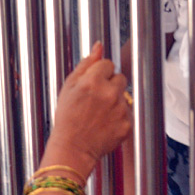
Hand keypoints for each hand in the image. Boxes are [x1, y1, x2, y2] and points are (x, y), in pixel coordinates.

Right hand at [42, 42, 130, 176]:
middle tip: (96, 99)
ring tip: (99, 113)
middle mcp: (110, 93)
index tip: (92, 84)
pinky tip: (105, 123)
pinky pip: (127, 112)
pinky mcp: (127, 124)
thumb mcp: (69, 86)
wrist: (72, 148)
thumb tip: (99, 46)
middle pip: (120, 78)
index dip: (99, 73)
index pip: (108, 64)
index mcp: (94, 80)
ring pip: (124, 95)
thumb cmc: (67, 117)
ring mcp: (120, 109)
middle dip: (110, 85)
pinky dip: (119, 117)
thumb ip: (86, 64)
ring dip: (115, 101)